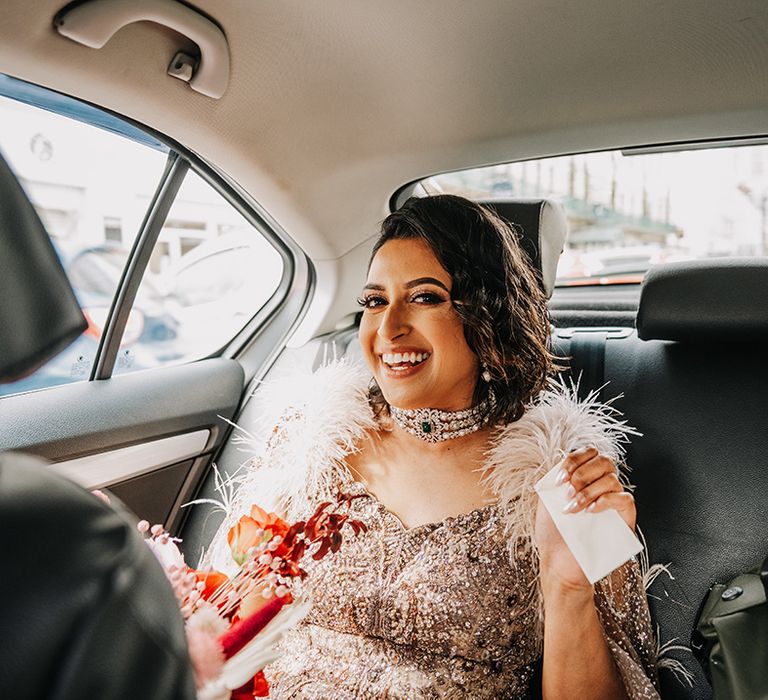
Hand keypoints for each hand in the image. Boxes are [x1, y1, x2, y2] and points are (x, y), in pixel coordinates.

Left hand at [534, 446, 635, 590]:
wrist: (560, 563)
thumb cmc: (555, 533)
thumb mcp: (549, 499)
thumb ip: (558, 478)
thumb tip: (563, 462)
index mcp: (585, 478)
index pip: (589, 453)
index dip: (574, 461)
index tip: (560, 479)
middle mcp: (602, 486)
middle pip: (604, 461)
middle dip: (582, 474)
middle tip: (567, 493)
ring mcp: (614, 501)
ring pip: (611, 479)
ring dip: (588, 492)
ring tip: (573, 509)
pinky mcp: (625, 517)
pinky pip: (624, 499)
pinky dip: (605, 501)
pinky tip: (590, 512)